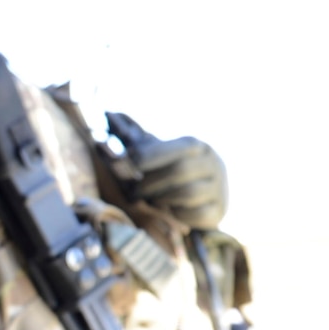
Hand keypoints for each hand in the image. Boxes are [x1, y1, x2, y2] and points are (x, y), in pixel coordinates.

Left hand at [109, 112, 227, 229]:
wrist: (202, 200)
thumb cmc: (171, 174)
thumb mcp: (159, 154)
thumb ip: (138, 140)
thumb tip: (109, 114)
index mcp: (197, 146)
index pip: (177, 148)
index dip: (151, 155)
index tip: (129, 162)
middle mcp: (213, 164)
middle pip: (180, 172)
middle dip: (151, 183)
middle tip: (134, 192)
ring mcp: (219, 188)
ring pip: (187, 194)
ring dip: (162, 199)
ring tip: (151, 200)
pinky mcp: (219, 211)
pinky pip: (195, 215)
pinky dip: (177, 215)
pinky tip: (170, 212)